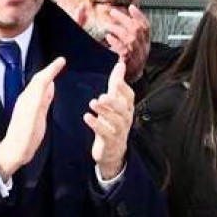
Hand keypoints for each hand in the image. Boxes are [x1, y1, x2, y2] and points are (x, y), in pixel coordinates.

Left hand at [0, 58, 65, 180]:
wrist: (15, 151)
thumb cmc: (25, 137)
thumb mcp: (36, 117)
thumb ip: (43, 99)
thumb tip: (50, 83)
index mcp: (29, 99)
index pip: (41, 79)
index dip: (52, 68)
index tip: (62, 60)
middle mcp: (28, 100)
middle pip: (39, 80)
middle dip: (49, 70)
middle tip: (60, 63)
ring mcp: (28, 107)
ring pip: (39, 87)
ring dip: (47, 78)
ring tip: (56, 73)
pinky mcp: (31, 114)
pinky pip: (39, 96)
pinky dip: (46, 90)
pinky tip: (50, 91)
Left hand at [85, 60, 133, 180]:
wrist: (112, 151)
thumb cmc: (113, 123)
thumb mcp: (114, 103)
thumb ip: (116, 84)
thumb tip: (120, 64)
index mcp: (126, 108)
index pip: (129, 96)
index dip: (123, 88)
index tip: (116, 79)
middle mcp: (125, 119)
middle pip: (123, 109)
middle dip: (113, 101)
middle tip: (102, 96)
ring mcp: (119, 131)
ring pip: (116, 121)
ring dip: (104, 111)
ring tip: (93, 103)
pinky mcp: (110, 141)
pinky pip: (104, 133)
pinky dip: (96, 125)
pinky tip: (87, 117)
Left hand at [101, 6, 151, 84]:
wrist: (126, 84)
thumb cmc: (126, 64)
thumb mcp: (132, 48)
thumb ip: (129, 34)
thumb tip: (123, 19)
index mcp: (145, 45)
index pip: (146, 27)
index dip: (139, 16)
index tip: (131, 7)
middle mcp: (143, 50)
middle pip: (137, 29)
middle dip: (124, 18)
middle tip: (113, 13)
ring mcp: (136, 57)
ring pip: (130, 38)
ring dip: (117, 29)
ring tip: (107, 26)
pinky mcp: (127, 63)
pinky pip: (123, 50)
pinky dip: (115, 42)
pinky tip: (108, 37)